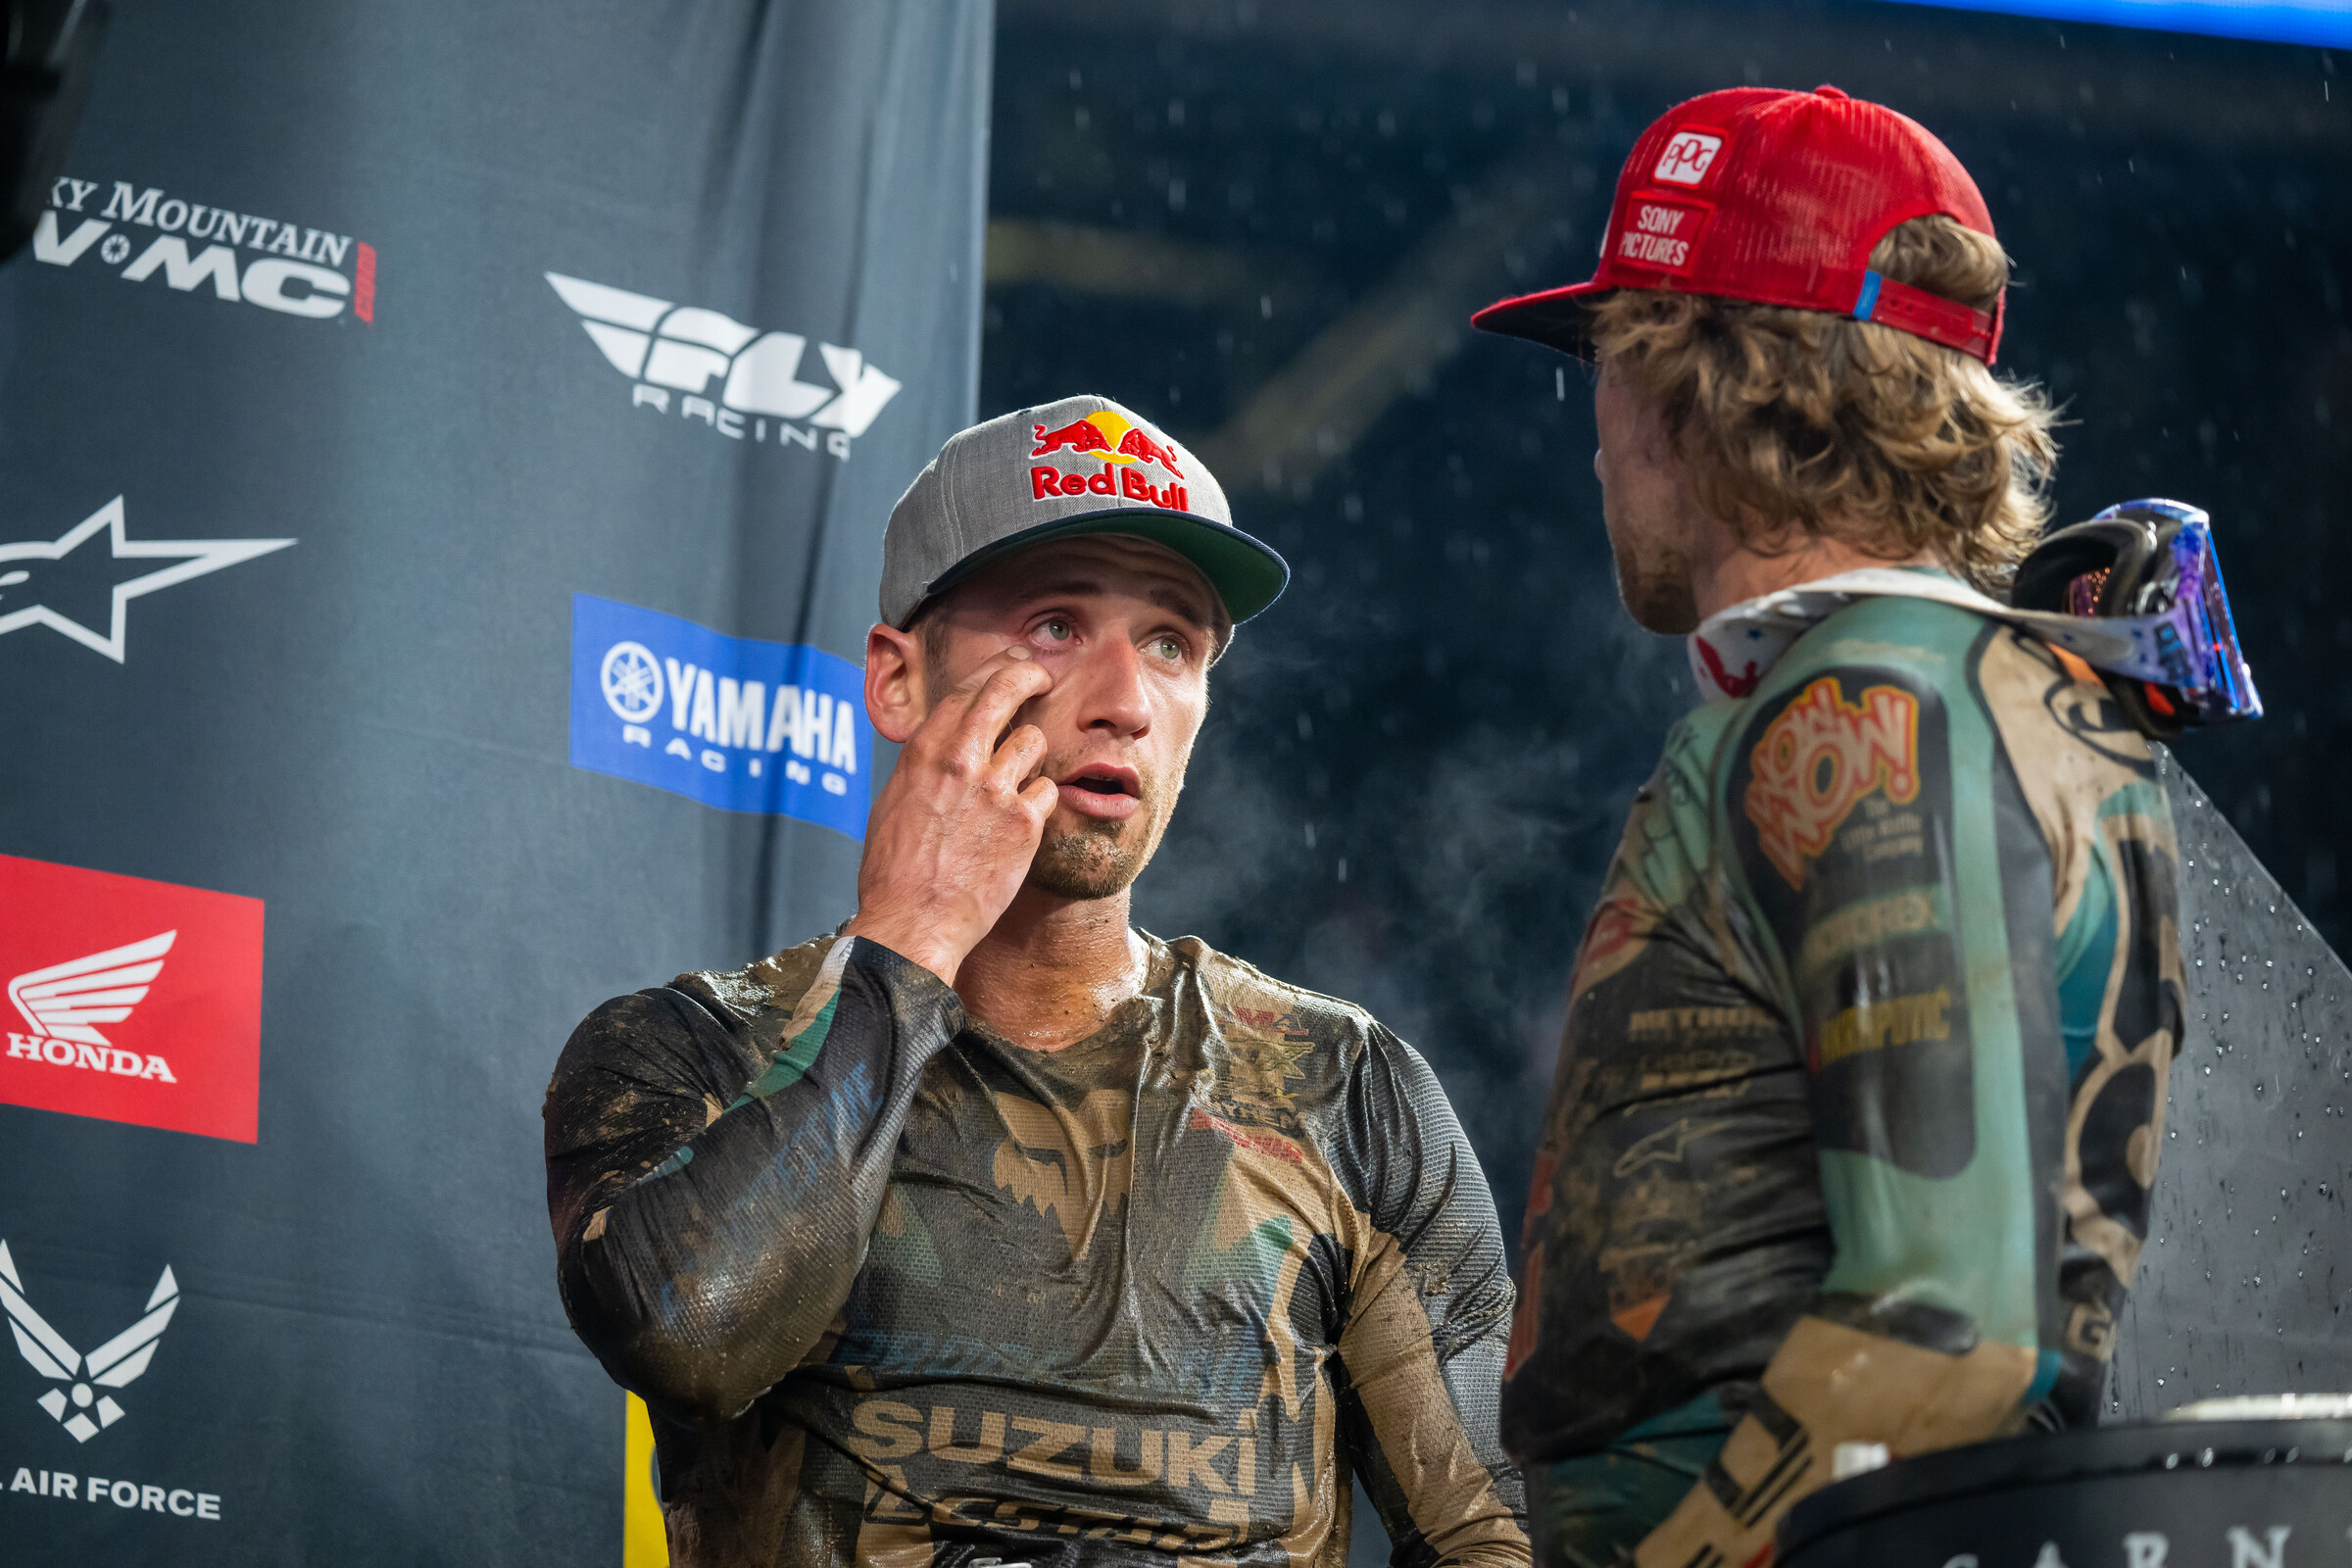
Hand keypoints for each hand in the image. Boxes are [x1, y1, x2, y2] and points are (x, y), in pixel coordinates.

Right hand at [843, 648, 1057, 983]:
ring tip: (1017, 780)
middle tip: (1041, 674)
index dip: (992, 670)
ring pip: (1033, 741)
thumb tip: (941, 749)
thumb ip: (923, 769)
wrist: (912, 923)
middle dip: (1027, 673)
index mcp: (923, 755)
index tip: (1010, 662)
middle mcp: (960, 762)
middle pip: (1005, 691)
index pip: (965, 691)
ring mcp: (995, 790)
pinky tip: (1022, 821)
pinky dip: (1037, 802)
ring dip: (1029, 756)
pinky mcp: (1024, 823)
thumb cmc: (894, 873)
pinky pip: (1045, 791)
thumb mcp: (893, 805)